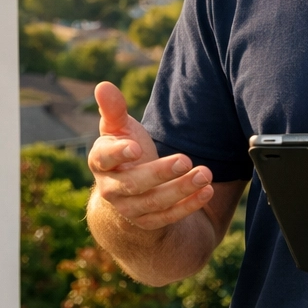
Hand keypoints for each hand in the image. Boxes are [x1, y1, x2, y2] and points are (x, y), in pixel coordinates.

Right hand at [88, 81, 213, 230]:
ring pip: (154, 203)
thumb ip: (113, 109)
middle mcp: (111, 189)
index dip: (119, 153)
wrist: (128, 187)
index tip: (138, 147)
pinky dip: (189, 205)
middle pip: (134, 184)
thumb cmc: (125, 148)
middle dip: (160, 173)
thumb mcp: (119, 128)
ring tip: (205, 174)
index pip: (104, 159)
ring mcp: (130, 209)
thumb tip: (103, 85)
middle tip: (186, 160)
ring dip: (181, 190)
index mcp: (101, 162)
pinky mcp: (148, 222)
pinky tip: (207, 191)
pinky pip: (169, 217)